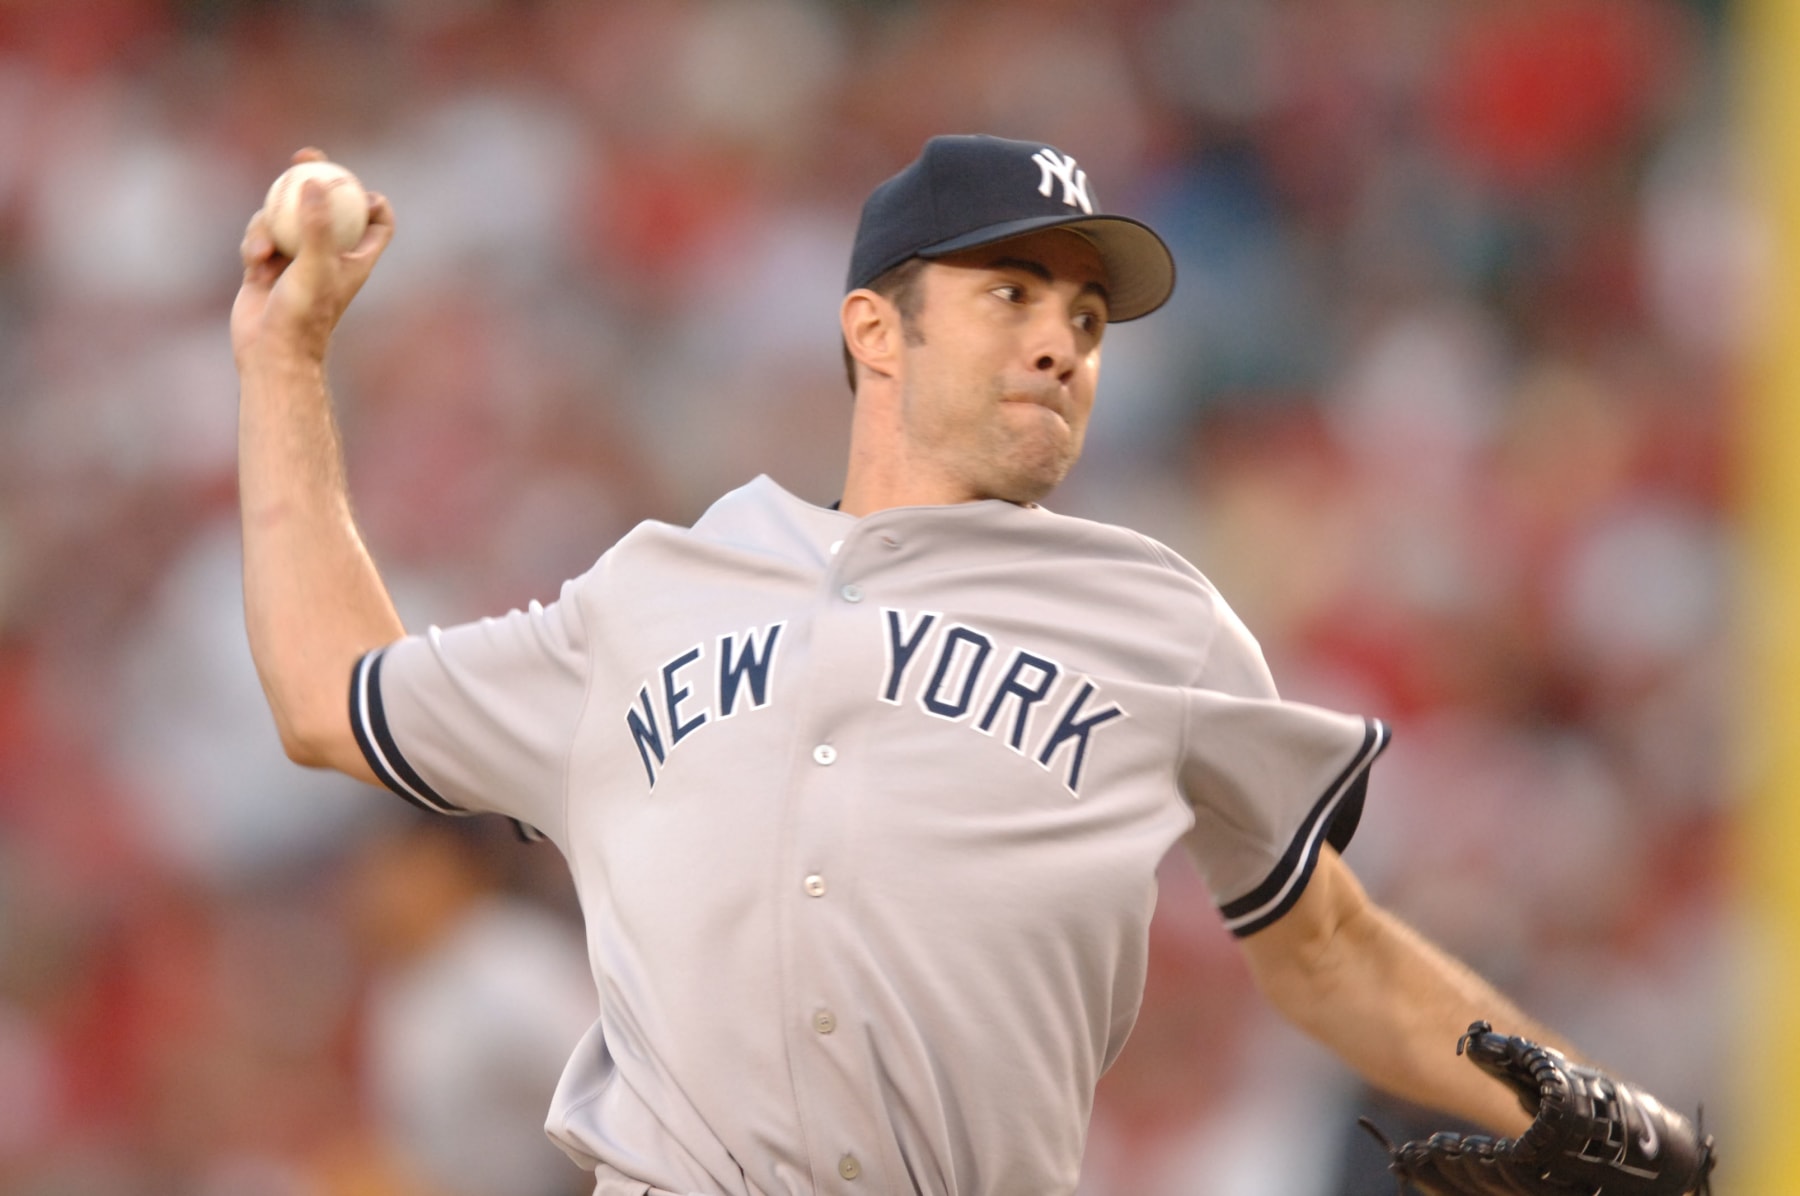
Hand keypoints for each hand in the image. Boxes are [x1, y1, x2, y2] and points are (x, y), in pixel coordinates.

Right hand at [231, 147, 393, 371]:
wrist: (271, 352)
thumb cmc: (303, 314)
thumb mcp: (315, 264)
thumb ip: (317, 224)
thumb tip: (314, 182)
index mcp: (354, 258)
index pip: (376, 222)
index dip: (371, 198)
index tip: (352, 180)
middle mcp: (328, 256)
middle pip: (328, 207)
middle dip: (315, 179)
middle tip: (304, 156)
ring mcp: (296, 260)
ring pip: (284, 219)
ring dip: (269, 225)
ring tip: (263, 253)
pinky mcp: (266, 266)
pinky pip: (259, 237)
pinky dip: (254, 243)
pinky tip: (253, 262)